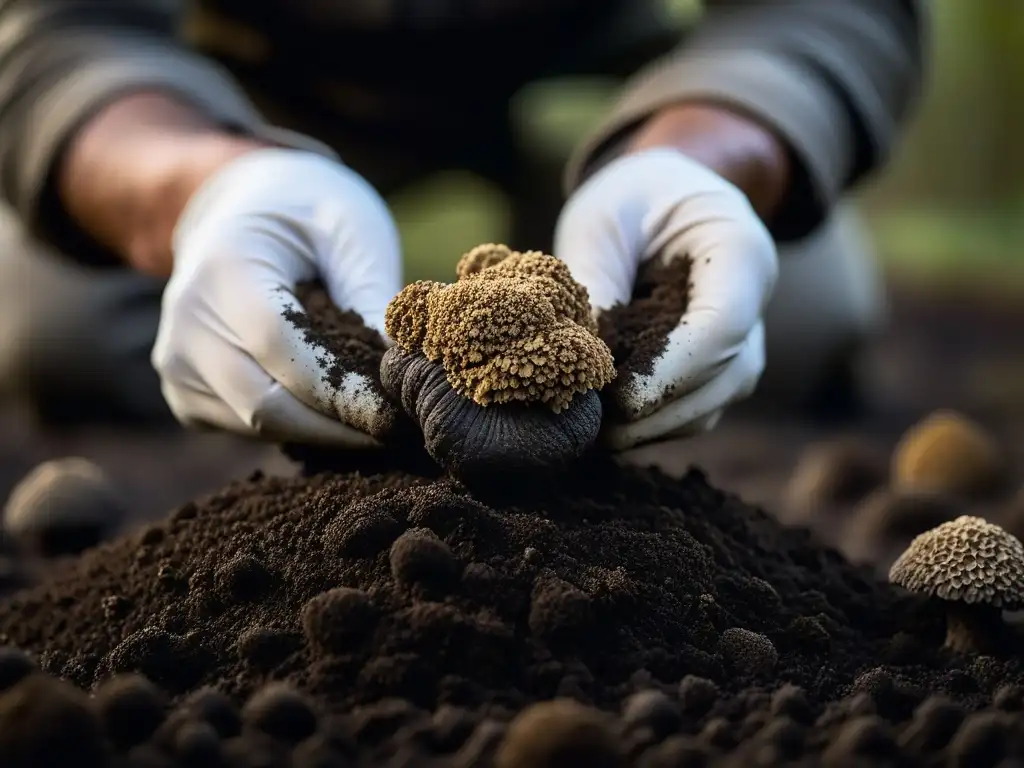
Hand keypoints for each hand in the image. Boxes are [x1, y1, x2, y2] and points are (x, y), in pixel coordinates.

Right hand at [152, 148, 401, 445]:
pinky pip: (247, 428)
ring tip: (375, 419)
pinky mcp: (184, 392)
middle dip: (338, 428)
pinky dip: (298, 426)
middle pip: (265, 405)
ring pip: (258, 426)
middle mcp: (187, 321)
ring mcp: (177, 362)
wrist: (238, 209)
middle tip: (397, 431)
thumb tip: (404, 366)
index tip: (397, 413)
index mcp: (224, 266)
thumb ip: (370, 294)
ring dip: (322, 432)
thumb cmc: (306, 213)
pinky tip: (336, 410)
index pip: (281, 348)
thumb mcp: (349, 230)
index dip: (341, 391)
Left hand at [554, 147, 778, 449]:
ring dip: (655, 425)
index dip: (674, 371)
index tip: (621, 400)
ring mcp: (743, 339)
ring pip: (712, 402)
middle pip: (724, 377)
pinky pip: (695, 407)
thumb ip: (595, 279)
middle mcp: (754, 301)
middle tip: (596, 430)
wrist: (664, 193)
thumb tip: (579, 354)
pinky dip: (654, 421)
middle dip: (659, 410)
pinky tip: (608, 423)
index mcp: (740, 250)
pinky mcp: (720, 366)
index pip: (722, 325)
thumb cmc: (633, 196)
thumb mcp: (604, 220)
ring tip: (595, 432)